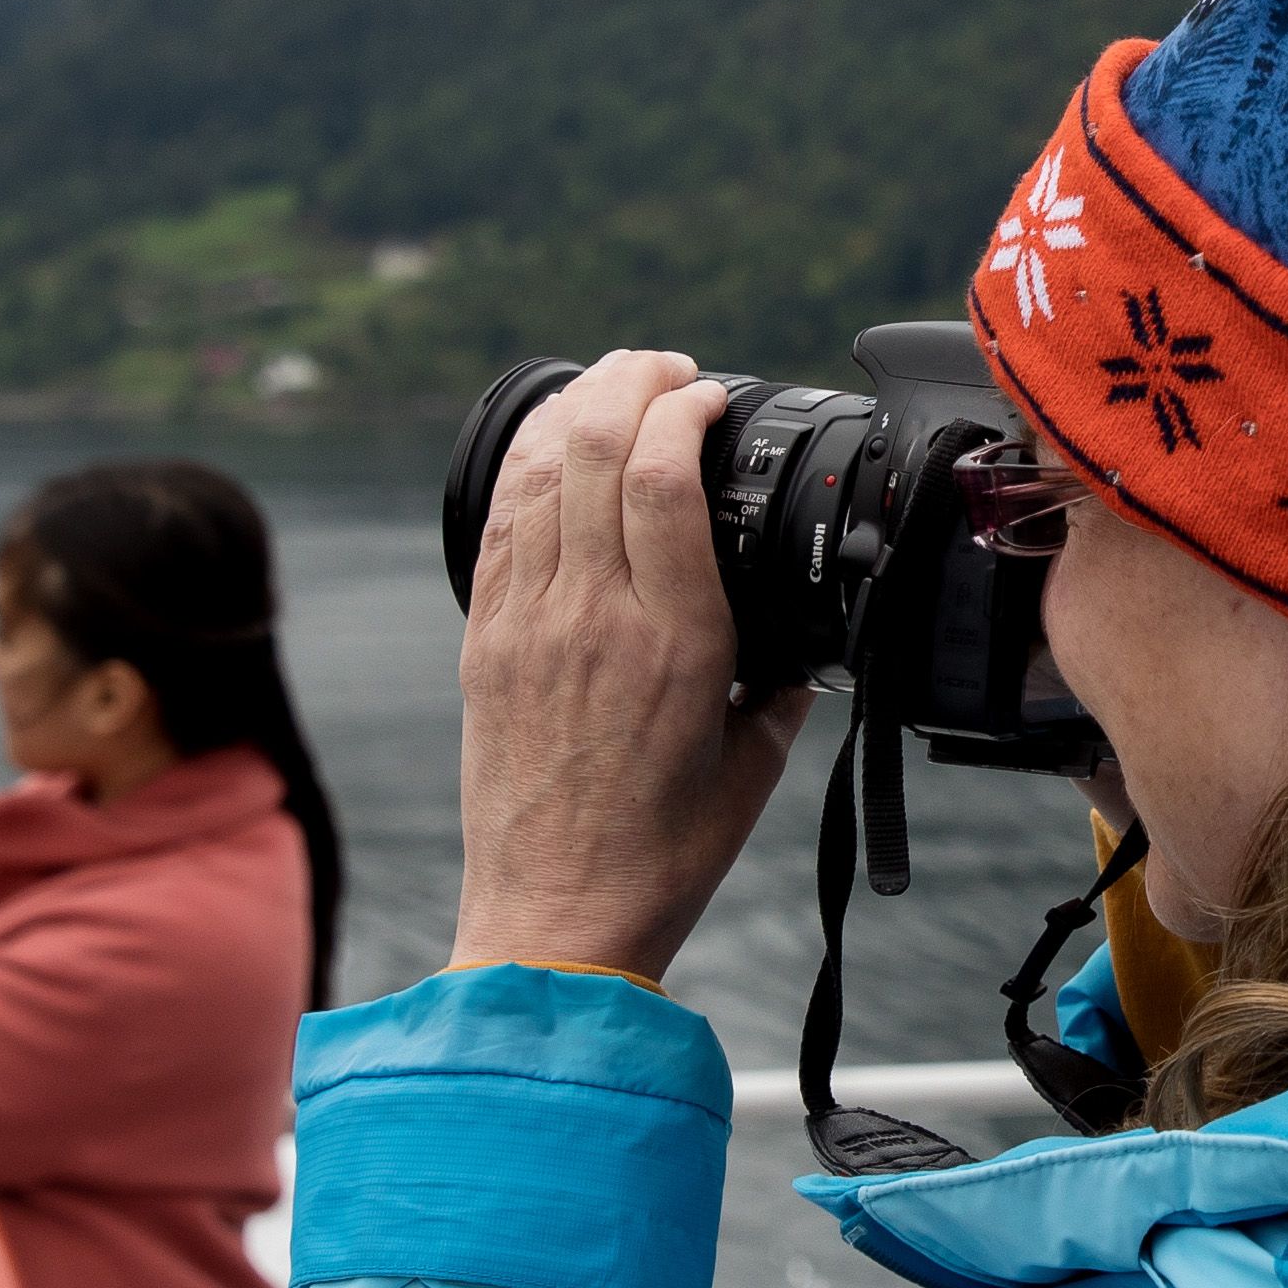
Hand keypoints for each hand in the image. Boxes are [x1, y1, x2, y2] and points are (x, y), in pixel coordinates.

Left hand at [452, 352, 809, 977]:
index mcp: (673, 640)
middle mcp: (592, 616)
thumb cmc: (663, 854)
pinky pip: (499, 524)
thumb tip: (802, 631)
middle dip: (629, 380)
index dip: (685, 409)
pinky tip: (551, 448)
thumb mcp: (755, 760)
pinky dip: (526, 468)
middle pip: (592, 447)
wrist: (555, 917)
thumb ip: (783, 679)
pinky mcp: (484, 643)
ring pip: (537, 471)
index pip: (664, 476)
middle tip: (664, 369)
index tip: (712, 397)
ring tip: (614, 386)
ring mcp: (527, 624)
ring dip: (577, 409)